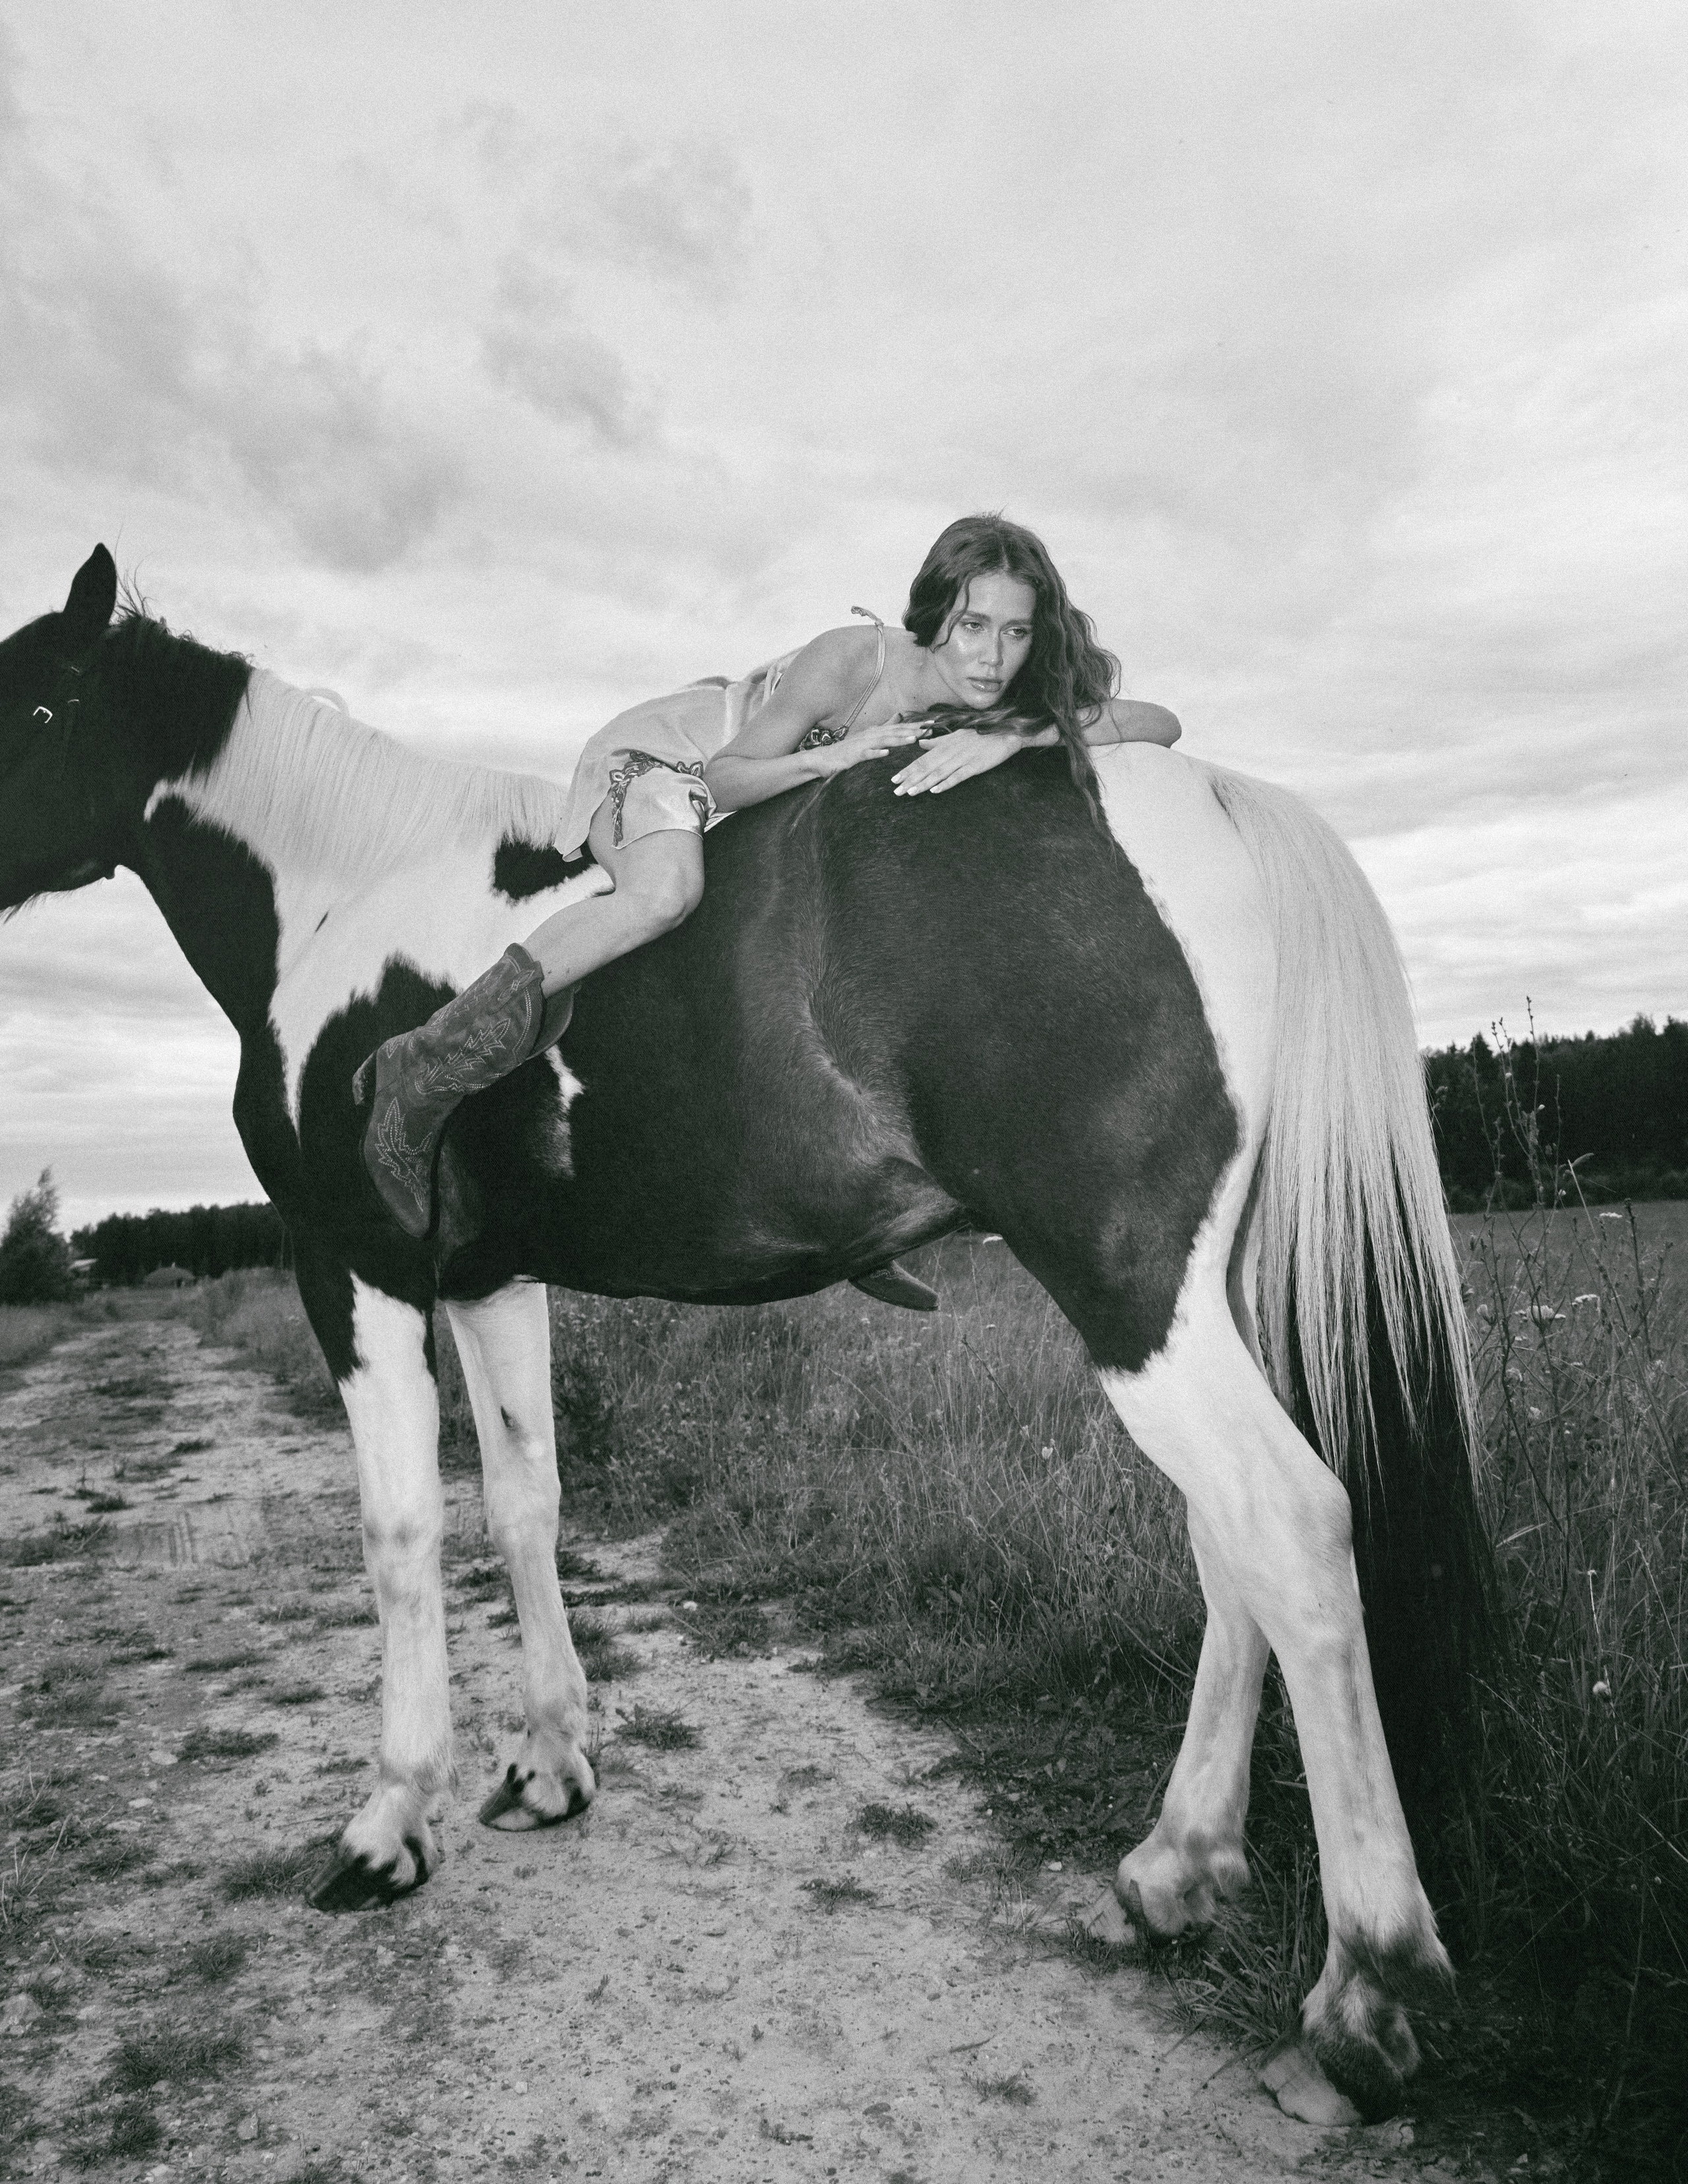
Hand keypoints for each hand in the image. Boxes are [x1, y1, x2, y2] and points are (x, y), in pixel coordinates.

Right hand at [814, 718, 931, 774]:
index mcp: (875, 732)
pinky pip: (866, 754)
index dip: (915, 726)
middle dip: (913, 730)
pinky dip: (876, 753)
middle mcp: (870, 735)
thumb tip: (898, 717)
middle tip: (930, 730)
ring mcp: (862, 745)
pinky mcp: (853, 756)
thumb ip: (884, 728)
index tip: (932, 724)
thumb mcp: (868, 738)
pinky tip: (885, 753)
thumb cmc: (847, 751)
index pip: (899, 727)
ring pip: (883, 740)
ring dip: (899, 740)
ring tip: (913, 740)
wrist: (823, 759)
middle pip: (895, 732)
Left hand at [891, 728, 1021, 795]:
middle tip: (896, 791)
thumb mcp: (956, 735)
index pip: (922, 759)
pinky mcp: (975, 766)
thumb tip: (920, 744)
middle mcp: (950, 751)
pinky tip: (935, 790)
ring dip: (923, 783)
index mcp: (945, 745)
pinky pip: (958, 776)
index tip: (894, 779)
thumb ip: (937, 741)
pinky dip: (946, 783)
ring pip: (938, 773)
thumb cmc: (980, 735)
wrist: (1005, 733)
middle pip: (926, 767)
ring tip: (909, 792)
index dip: (908, 769)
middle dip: (910, 779)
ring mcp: (962, 759)